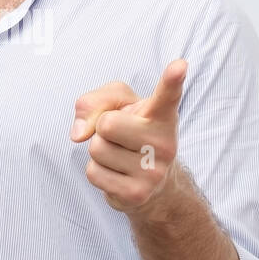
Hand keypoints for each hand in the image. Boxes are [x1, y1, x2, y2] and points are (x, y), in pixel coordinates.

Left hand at [70, 59, 186, 214]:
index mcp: (162, 114)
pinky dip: (96, 171)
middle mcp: (165, 142)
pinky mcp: (137, 194)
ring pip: (97, 149)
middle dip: (102, 129)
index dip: (172, 80)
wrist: (151, 183)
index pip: (167, 95)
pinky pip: (93, 173)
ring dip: (99, 151)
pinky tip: (116, 173)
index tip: (180, 65)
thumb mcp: (115, 105)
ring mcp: (153, 171)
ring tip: (120, 155)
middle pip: (106, 124)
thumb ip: (94, 102)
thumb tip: (79, 134)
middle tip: (120, 137)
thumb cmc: (130, 132)